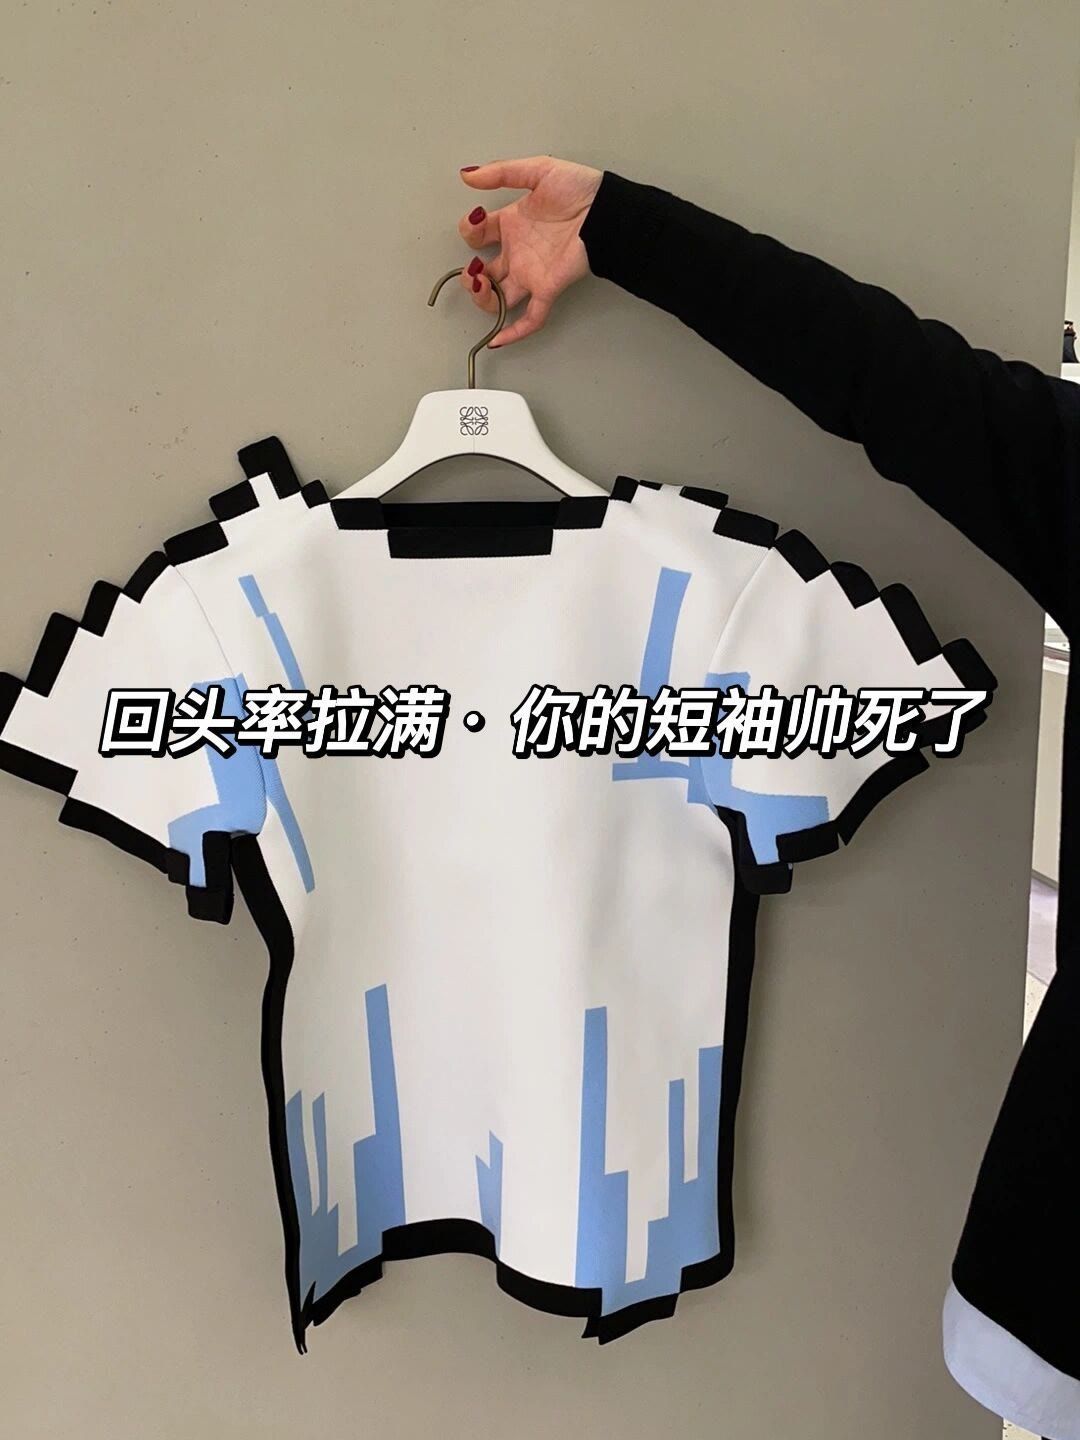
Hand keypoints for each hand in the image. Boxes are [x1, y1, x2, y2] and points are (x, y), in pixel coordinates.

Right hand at [457, 156, 603, 347]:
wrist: (606, 208)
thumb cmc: (579, 189)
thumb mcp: (538, 170)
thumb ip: (502, 172)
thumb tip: (468, 177)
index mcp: (512, 225)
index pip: (477, 235)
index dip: (470, 231)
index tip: (477, 221)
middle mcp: (518, 253)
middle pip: (484, 274)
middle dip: (469, 276)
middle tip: (472, 270)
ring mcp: (531, 274)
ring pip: (500, 299)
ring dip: (483, 299)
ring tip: (480, 284)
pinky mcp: (548, 289)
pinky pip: (530, 318)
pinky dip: (513, 332)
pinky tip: (496, 341)